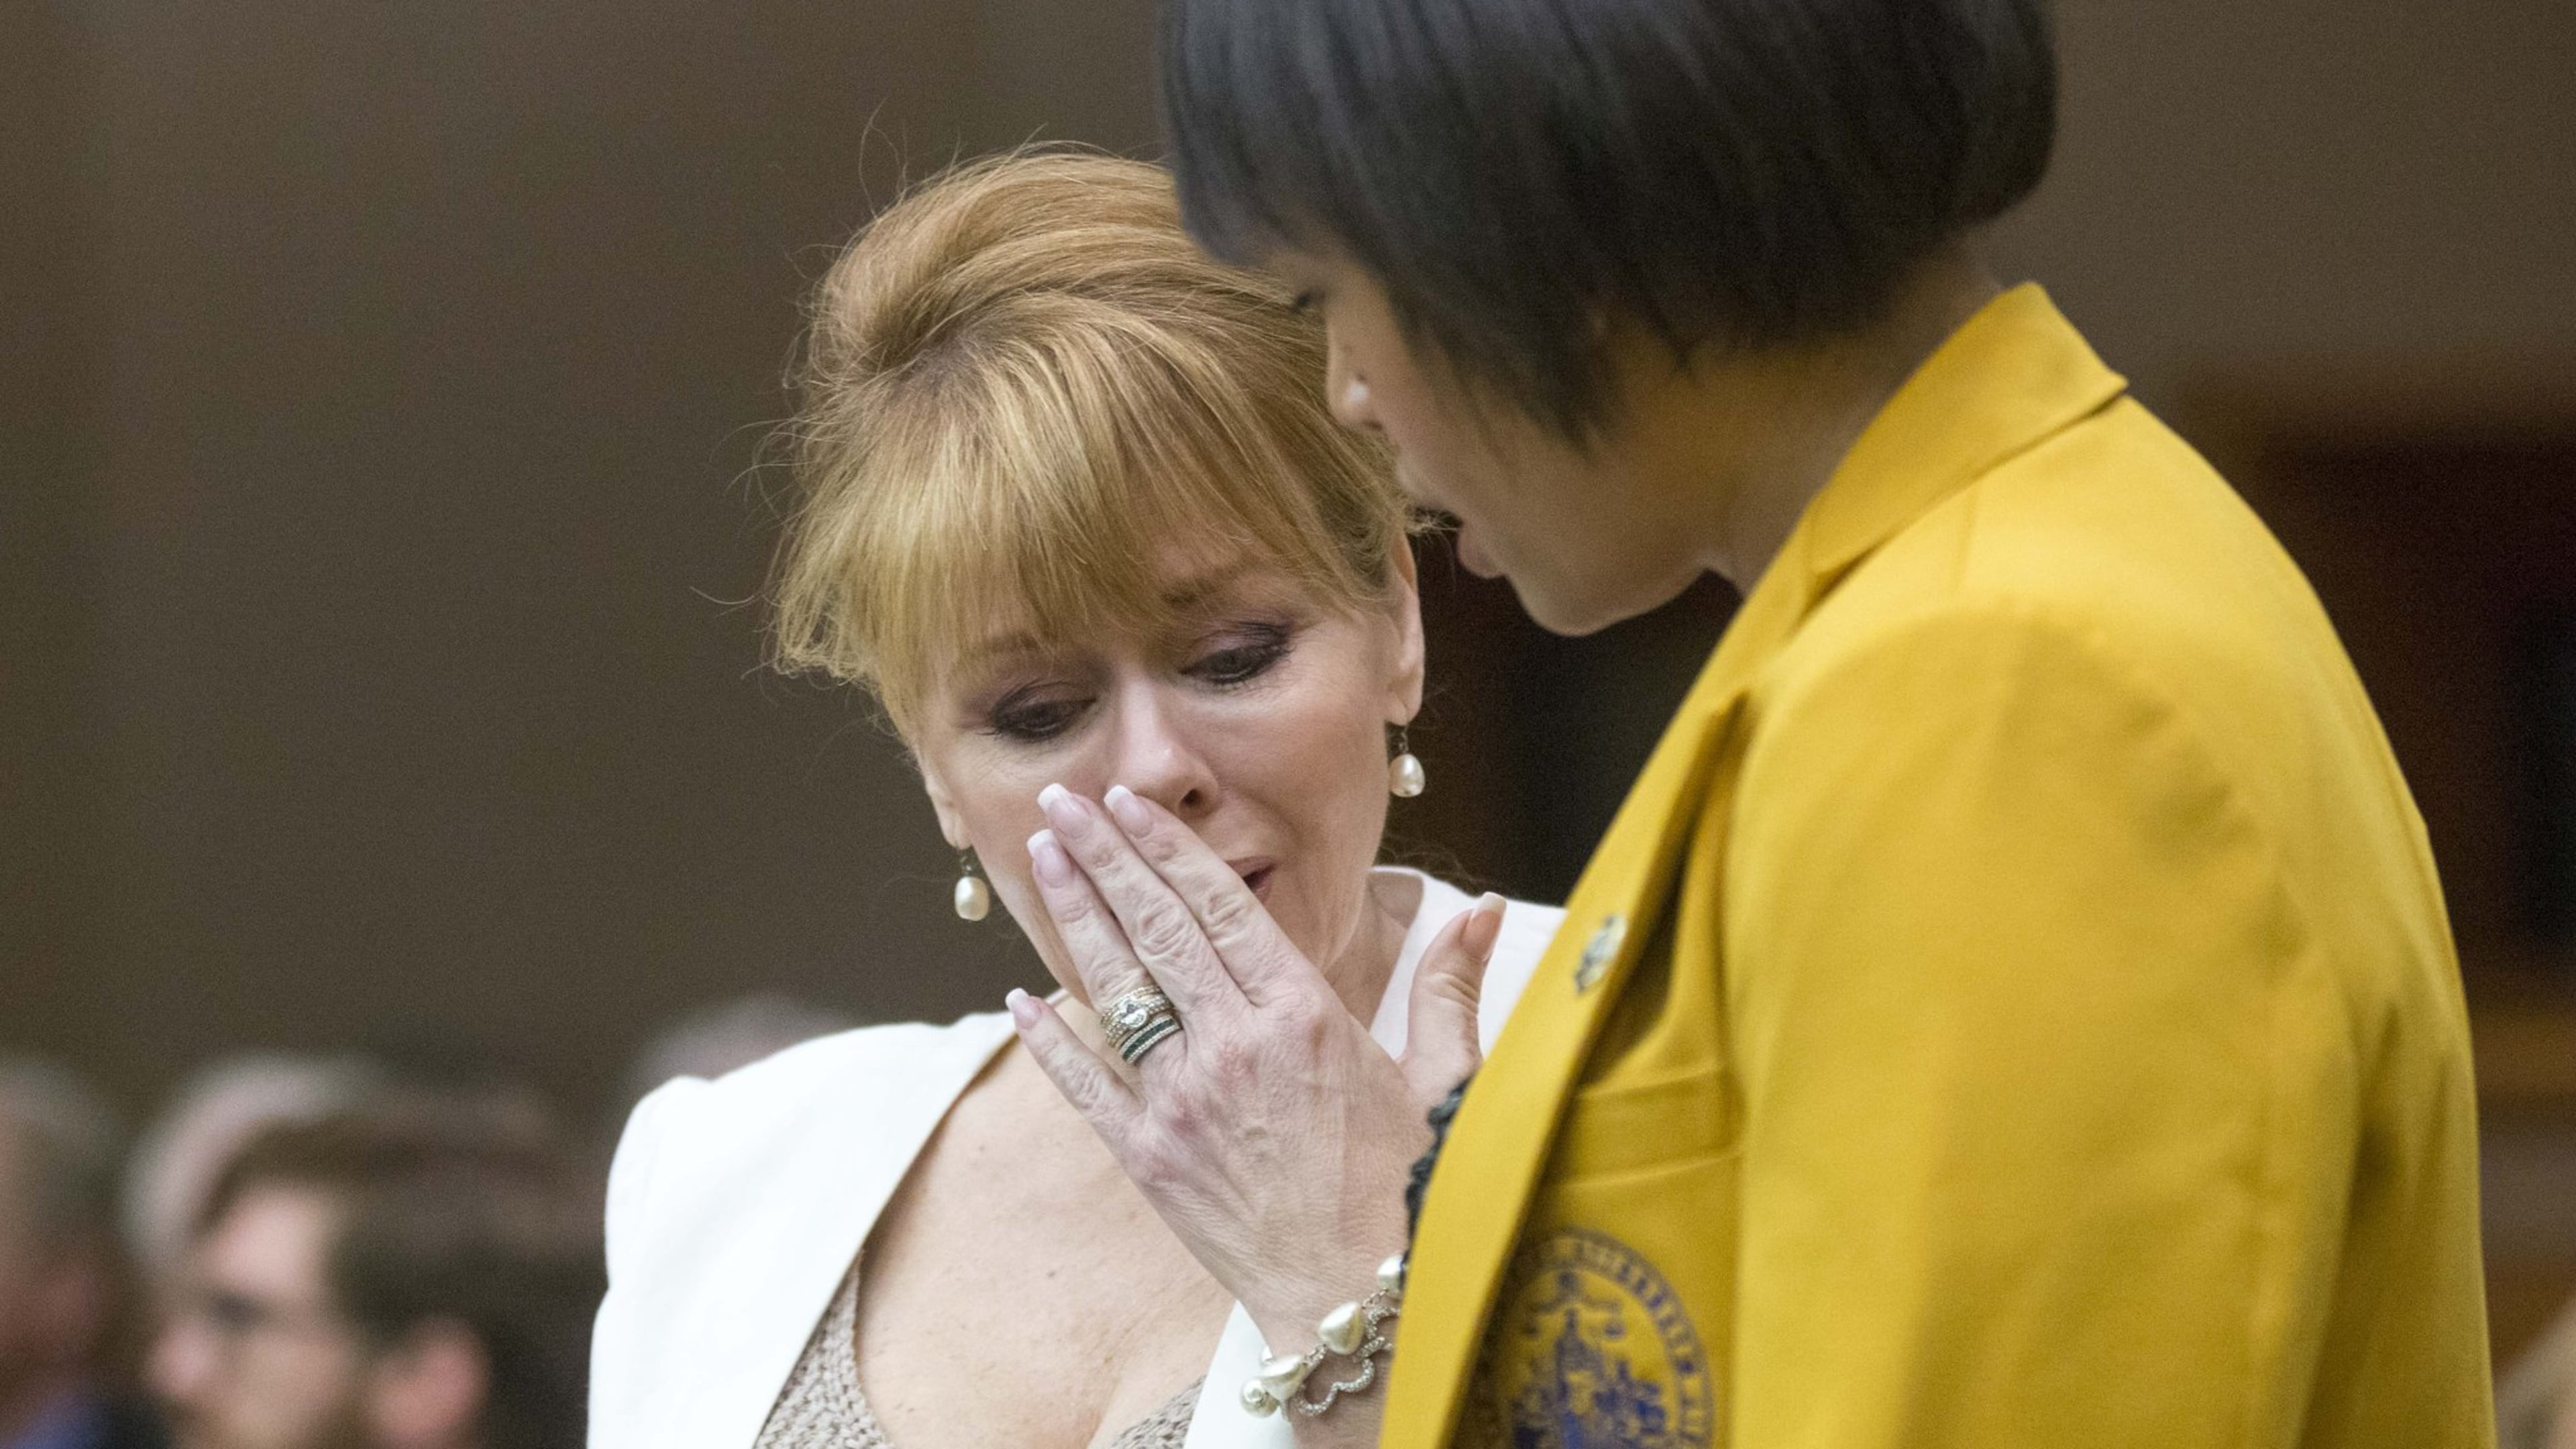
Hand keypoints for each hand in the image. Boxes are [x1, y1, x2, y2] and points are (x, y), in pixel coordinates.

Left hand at [1006, 782, 1505, 1345]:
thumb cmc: (1412, 1191)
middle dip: (1104, 858)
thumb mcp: (1445, 1081)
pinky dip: (1050, 1040)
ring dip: (1074, 919)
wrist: (1358, 1302)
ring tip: (1041, 860)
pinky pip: (1086, 1085)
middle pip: (1156, 929)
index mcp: (1305, 1015)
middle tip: (1061, 803)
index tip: (1128, 802)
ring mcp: (1183, 1102)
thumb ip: (1449, 987)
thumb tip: (1487, 909)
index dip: (1168, 847)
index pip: (1221, 906)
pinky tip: (1020, 999)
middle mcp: (1235, 1046)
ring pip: (1114, 989)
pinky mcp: (1149, 1160)